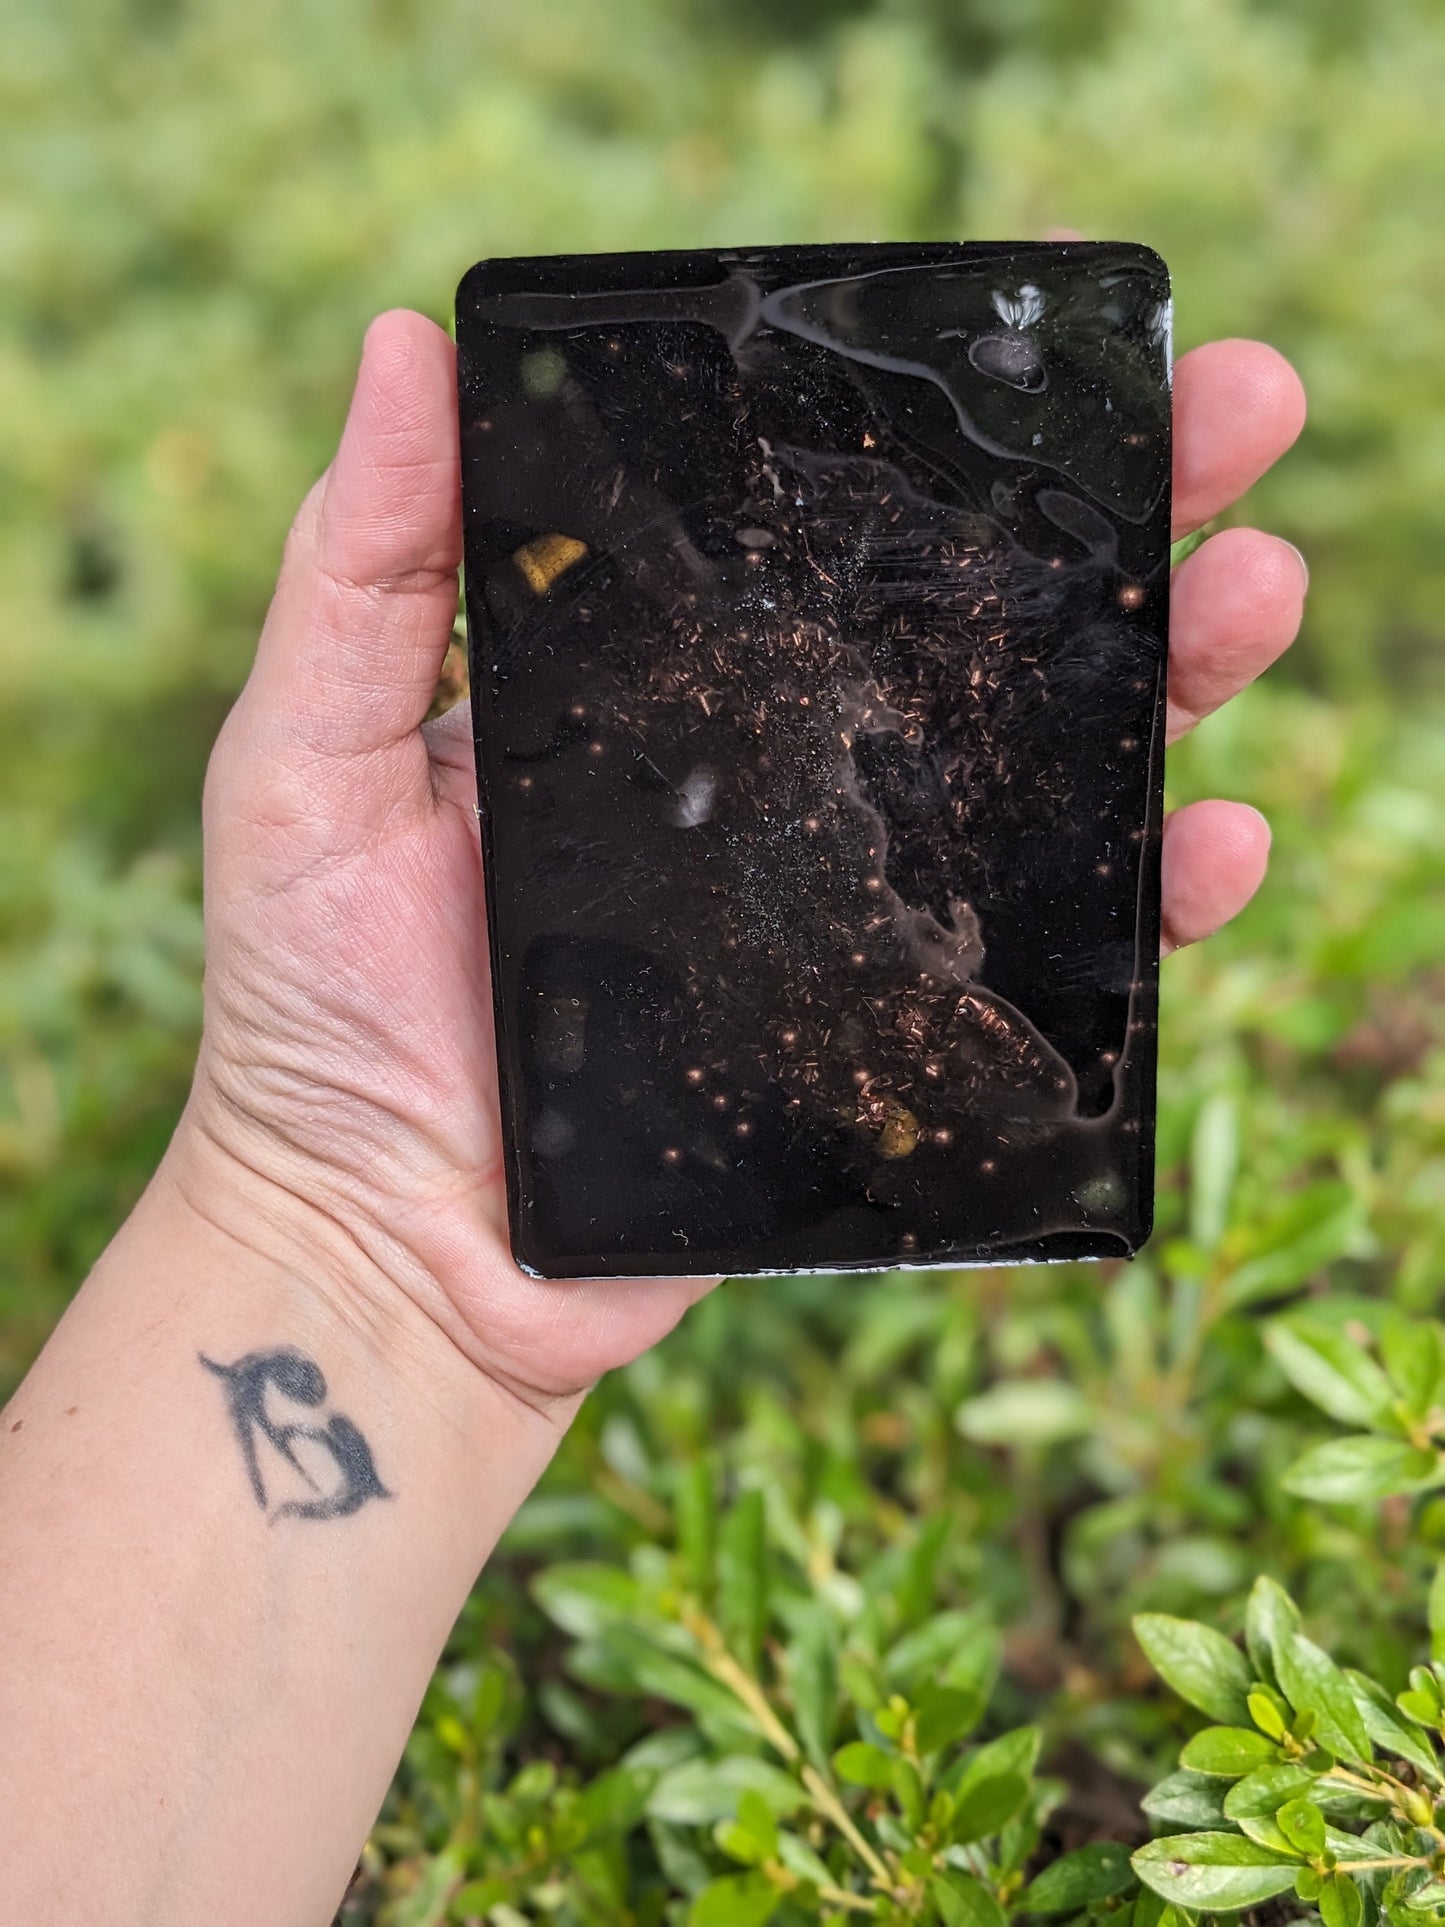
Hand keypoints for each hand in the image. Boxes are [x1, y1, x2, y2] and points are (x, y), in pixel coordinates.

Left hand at [179, 310, 1305, 1413]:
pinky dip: (1147, 900)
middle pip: (973, 628)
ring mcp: (851, 909)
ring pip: (1047, 771)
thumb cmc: (324, 1012)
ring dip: (1174, 672)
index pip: (822, 533)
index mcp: (664, 689)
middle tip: (1231, 417)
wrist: (390, 1249)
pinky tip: (1211, 836)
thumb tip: (396, 344)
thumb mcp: (307, 759)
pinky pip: (1050, 963)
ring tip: (1253, 584)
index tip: (1046, 340)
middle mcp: (780, 782)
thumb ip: (365, 571)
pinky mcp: (891, 1038)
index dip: (938, 437)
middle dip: (1117, 517)